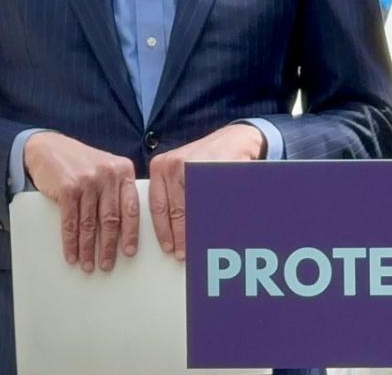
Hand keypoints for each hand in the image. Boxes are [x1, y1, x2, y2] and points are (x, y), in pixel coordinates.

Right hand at [24, 131, 140, 272]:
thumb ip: (117, 191)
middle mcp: (109, 175)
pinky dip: (71, 241)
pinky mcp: (68, 188)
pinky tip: (71, 255)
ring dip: (88, 249)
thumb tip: (125, 229)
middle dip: (109, 247)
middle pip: (112, 219)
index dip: (131, 233)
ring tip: (88, 266)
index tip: (130, 253)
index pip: (132, 208)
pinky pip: (71, 221)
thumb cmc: (80, 164)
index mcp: (124, 171)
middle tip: (107, 266)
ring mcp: (88, 181)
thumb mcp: (105, 170)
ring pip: (90, 224)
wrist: (48, 147)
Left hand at [148, 124, 265, 260]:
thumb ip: (172, 193)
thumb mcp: (181, 171)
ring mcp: (191, 166)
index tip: (167, 246)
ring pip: (190, 208)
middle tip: (181, 253)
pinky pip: (207, 201)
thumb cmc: (206, 158)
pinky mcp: (210, 169)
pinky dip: (209, 217)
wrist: (233, 139)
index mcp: (160, 168)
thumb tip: (167, 227)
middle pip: (174, 211)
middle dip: (178, 235)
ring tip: (197, 244)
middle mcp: (171, 166)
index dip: (163, 230)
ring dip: (193, 229)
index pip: (158, 207)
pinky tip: (210, 228)